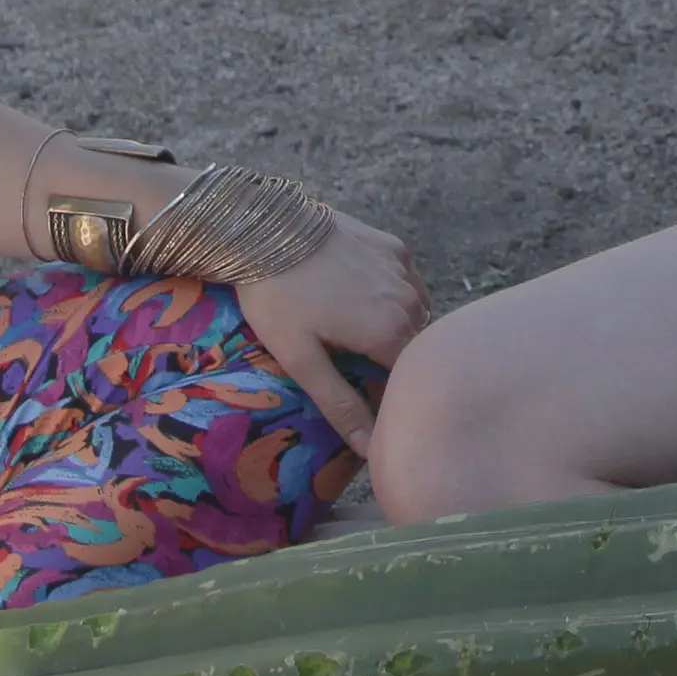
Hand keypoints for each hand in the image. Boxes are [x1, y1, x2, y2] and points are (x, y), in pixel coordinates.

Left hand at [235, 211, 428, 454]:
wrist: (262, 226)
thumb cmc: (276, 296)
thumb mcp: (301, 358)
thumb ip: (340, 405)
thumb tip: (370, 450)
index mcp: (391, 330)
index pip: (409, 381)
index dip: (388, 394)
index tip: (361, 395)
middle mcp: (410, 298)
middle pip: (413, 348)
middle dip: (390, 362)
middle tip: (350, 363)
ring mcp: (404, 268)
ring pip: (414, 315)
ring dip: (393, 329)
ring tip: (352, 331)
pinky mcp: (393, 245)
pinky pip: (406, 283)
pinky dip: (392, 297)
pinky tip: (357, 296)